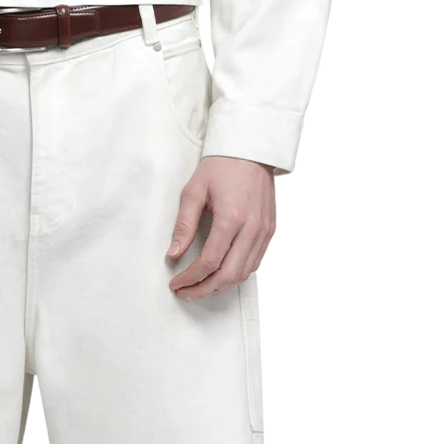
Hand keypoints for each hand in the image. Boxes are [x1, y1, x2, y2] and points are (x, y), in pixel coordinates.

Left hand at [166, 156, 275, 299]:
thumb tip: (173, 254)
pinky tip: (220, 274)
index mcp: (232, 218)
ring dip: (221, 286)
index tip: (176, 283)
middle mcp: (253, 228)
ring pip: (244, 273)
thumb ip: (184, 225)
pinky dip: (237, 274)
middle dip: (204, 290)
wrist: (251, 150)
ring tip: (200, 287)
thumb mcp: (194, 191)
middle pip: (229, 275)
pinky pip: (255, 263)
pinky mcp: (270, 231)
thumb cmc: (220, 166)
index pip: (210, 262)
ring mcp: (264, 231)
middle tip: (185, 292)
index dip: (190, 278)